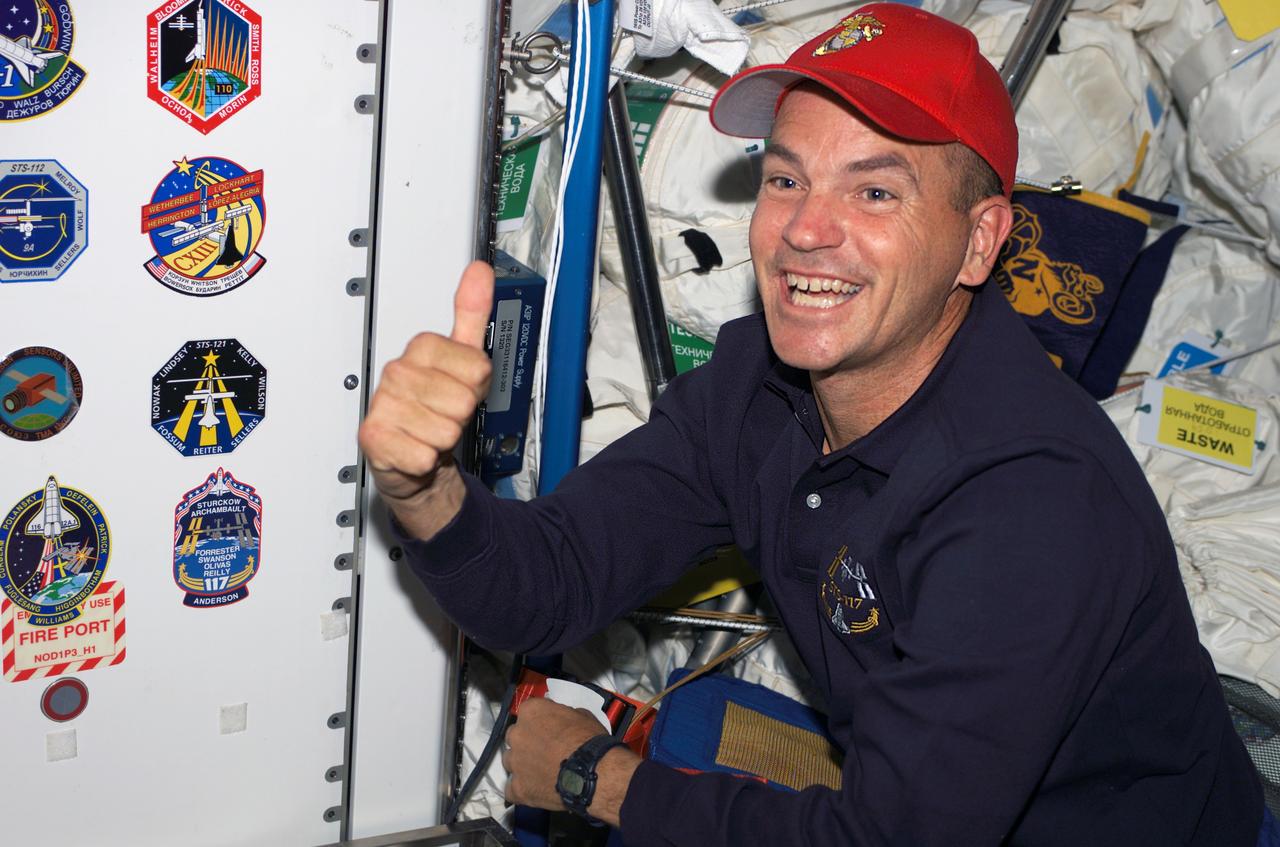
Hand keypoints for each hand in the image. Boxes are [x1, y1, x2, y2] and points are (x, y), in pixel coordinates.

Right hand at [359, 261, 493, 515]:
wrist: (410, 455)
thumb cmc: (437, 407)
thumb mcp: (463, 358)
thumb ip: (472, 314)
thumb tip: (480, 271)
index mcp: (421, 348)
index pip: (478, 369)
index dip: (476, 387)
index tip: (459, 387)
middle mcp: (398, 371)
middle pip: (464, 401)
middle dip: (461, 415)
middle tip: (443, 413)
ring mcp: (383, 403)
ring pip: (446, 430)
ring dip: (443, 439)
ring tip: (428, 430)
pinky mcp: (373, 437)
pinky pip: (424, 455)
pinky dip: (425, 461)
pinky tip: (414, 449)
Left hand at [502, 698, 640, 827]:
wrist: (595, 773)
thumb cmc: (590, 742)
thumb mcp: (583, 716)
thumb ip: (564, 715)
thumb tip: (562, 721)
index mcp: (532, 712)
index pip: (528, 711)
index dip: (539, 721)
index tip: (548, 727)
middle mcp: (517, 735)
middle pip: (515, 736)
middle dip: (527, 742)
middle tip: (544, 750)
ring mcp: (515, 762)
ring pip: (510, 761)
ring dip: (522, 765)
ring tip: (541, 772)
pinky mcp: (518, 788)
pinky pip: (511, 789)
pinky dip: (521, 789)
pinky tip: (534, 789)